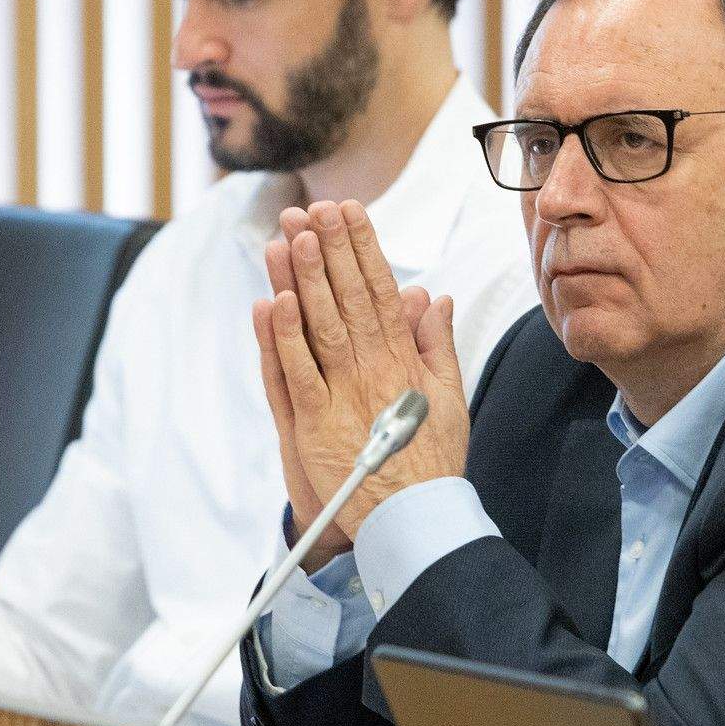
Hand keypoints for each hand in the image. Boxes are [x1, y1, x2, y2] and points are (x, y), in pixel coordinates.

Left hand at [251, 200, 470, 549]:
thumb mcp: (449, 396)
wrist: (415, 518)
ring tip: (296, 235)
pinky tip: (275, 301)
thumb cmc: (431, 460)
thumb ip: (437, 343)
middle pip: (349, 297)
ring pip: (321, 325)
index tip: (351, 211)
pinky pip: (297, 372)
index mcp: (405, 359)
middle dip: (332, 248)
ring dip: (307, 278)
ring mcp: (344, 394)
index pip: (381, 290)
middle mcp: (375, 369)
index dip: (364, 248)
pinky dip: (285, 337)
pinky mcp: (316, 423)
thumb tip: (434, 295)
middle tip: (316, 207)